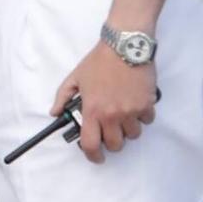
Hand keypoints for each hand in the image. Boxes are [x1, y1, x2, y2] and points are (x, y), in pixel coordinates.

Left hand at [52, 44, 156, 163]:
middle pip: (116, 145)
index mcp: (93, 110)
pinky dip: (142, 116)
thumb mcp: (76, 77)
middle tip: (111, 129)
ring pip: (133, 135)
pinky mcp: (146, 104)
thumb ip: (63, 96)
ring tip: (124, 113)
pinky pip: (147, 121)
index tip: (96, 156)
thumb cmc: (99, 60)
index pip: (91, 144)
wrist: (124, 45)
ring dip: (129, 128)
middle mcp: (112, 115)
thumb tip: (55, 112)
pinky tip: (136, 103)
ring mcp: (131, 111)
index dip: (93, 156)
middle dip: (113, 141)